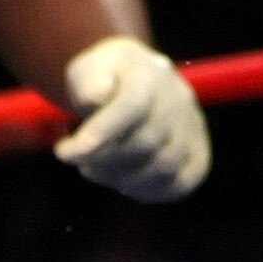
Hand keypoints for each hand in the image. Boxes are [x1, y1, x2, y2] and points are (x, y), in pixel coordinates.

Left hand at [52, 36, 209, 203]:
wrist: (132, 77)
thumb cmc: (104, 78)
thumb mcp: (88, 69)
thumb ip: (89, 82)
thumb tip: (97, 98)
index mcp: (149, 75)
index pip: (130, 107)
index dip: (98, 136)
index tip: (64, 152)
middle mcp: (177, 99)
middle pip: (145, 142)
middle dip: (104, 160)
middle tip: (79, 162)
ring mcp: (192, 126)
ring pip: (164, 166)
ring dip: (123, 178)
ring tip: (96, 171)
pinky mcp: (198, 152)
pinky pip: (182, 182)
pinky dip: (150, 192)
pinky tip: (124, 184)